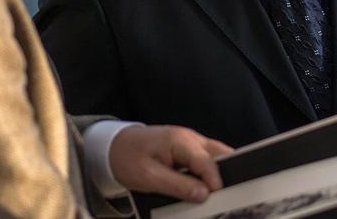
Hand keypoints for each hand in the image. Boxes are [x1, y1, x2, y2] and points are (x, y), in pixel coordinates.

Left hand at [109, 125, 232, 202]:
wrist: (112, 145)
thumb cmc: (127, 158)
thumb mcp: (149, 177)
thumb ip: (178, 186)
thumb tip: (204, 194)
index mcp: (180, 141)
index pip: (207, 162)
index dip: (214, 181)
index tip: (217, 198)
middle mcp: (190, 137)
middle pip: (219, 153)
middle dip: (225, 172)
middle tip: (224, 194)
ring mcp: (190, 141)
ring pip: (214, 155)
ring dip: (215, 172)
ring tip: (214, 192)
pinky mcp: (187, 148)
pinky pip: (204, 158)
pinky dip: (207, 171)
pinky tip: (202, 185)